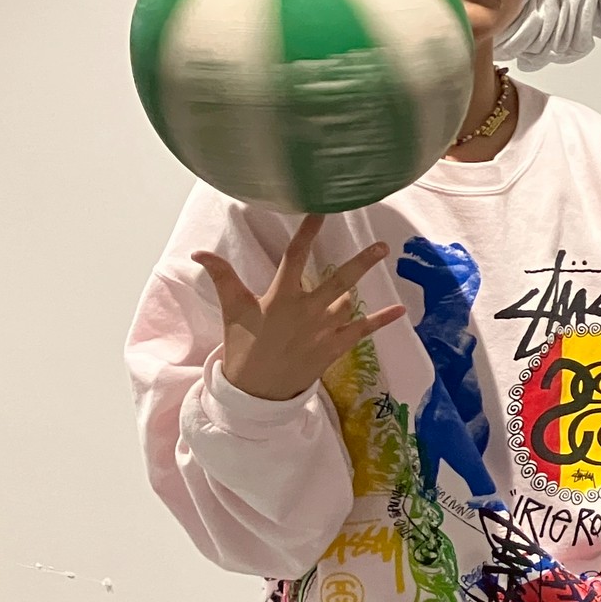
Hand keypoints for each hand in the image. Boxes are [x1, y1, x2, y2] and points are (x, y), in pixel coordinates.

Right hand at [192, 215, 403, 402]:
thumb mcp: (233, 310)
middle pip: (339, 280)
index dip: (308, 233)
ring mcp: (324, 330)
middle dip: (362, 262)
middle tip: (382, 246)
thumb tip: (199, 254)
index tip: (321, 212)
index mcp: (281, 297)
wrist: (256, 389)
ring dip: (352, 292)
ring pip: (348, 302)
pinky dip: (383, 320)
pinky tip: (401, 310)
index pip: (296, 257)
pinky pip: (363, 330)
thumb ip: (222, 278)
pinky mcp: (335, 347)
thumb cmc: (244, 345)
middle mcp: (307, 310)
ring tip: (354, 284)